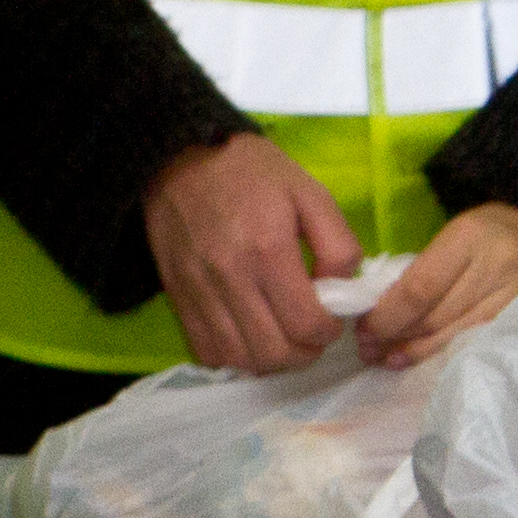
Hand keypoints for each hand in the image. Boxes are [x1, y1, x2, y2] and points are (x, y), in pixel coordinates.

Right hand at [142, 133, 360, 372]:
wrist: (177, 157)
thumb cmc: (251, 171)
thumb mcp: (311, 193)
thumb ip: (338, 244)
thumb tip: (341, 290)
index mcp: (268, 250)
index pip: (306, 324)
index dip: (329, 333)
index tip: (332, 318)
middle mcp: (229, 278)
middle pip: (272, 352)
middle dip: (303, 354)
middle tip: (310, 334)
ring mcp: (197, 291)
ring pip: (237, 359)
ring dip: (268, 361)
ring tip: (281, 339)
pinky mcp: (176, 296)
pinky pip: (204, 350)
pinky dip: (231, 357)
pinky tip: (247, 338)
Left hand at [356, 200, 517, 370]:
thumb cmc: (483, 234)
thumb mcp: (449, 237)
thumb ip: (419, 271)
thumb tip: (379, 311)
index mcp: (467, 240)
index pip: (419, 289)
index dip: (388, 316)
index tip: (364, 329)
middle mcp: (493, 270)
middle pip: (434, 317)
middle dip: (395, 337)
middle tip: (367, 349)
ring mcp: (513, 299)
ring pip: (453, 337)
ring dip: (414, 352)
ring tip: (384, 360)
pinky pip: (474, 343)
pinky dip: (442, 353)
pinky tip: (418, 360)